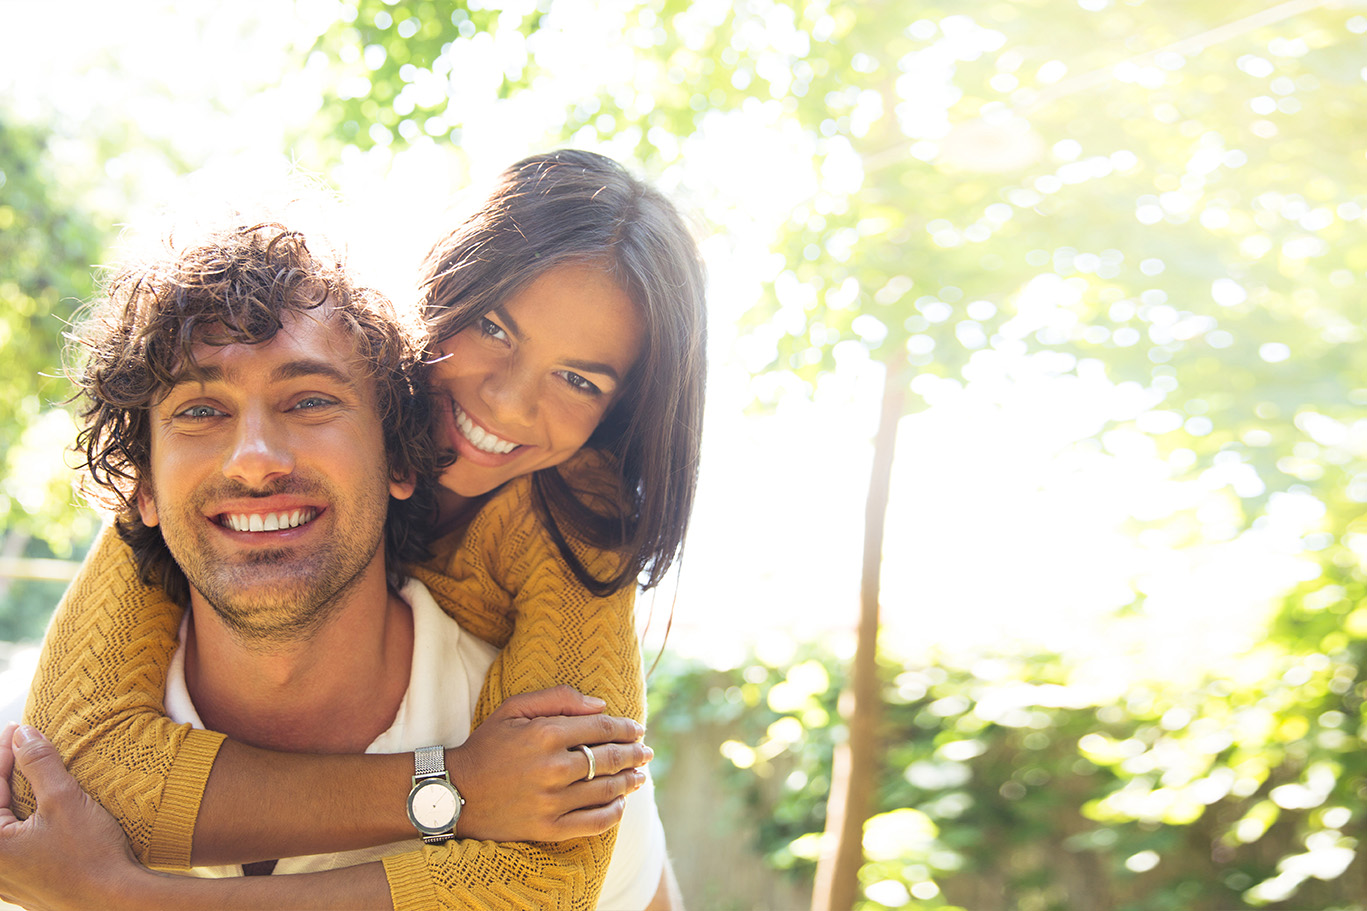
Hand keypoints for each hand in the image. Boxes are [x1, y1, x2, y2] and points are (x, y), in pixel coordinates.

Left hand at [0, 723, 143, 910]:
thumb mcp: (64, 800)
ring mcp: (5, 876)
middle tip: (20, 743)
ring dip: (12, 793)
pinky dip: (20, 816)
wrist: (116, 902)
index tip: (18, 729)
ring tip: (30, 767)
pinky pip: (11, 841)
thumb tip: (22, 734)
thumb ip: (39, 764)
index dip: (3, 753)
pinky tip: (38, 801)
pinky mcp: (21, 881)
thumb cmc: (90, 856)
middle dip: (5, 771)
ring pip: (1, 822)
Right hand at [447, 685, 652, 841]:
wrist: (455, 792)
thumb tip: (601, 705)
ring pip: (607, 790)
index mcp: (545, 734)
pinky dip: (613, 813)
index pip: (602, 728)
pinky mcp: (547, 829)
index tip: (638, 730)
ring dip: (630, 782)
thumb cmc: (487, 745)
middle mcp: (553, 768)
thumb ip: (558, 698)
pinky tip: (620, 805)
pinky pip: (594, 823)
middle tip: (647, 753)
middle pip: (610, 759)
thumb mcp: (514, 708)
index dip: (626, 728)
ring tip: (639, 777)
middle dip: (635, 754)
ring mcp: (551, 802)